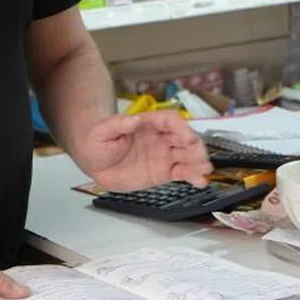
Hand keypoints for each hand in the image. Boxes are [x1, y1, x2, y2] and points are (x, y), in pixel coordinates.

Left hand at [74, 111, 212, 191]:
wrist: (94, 163)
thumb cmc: (98, 141)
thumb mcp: (102, 131)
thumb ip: (118, 124)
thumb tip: (133, 119)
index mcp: (148, 123)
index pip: (170, 120)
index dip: (181, 127)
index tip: (186, 137)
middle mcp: (160, 138)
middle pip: (184, 138)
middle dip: (195, 145)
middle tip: (200, 156)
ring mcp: (163, 155)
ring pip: (187, 156)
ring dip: (198, 161)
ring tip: (204, 169)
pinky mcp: (163, 172)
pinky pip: (182, 173)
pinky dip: (193, 176)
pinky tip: (200, 180)